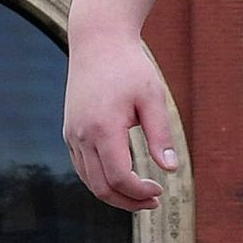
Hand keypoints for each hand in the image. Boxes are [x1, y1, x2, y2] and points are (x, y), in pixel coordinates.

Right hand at [63, 31, 181, 210]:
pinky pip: (83, 167)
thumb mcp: (152, 98)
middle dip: (128, 201)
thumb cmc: (129, 67)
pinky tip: (123, 176)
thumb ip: (161, 135)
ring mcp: (72, 134)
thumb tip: (172, 169)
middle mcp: (82, 135)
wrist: (97, 41)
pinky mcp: (70, 131)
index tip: (160, 189)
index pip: (119, 177)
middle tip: (154, 201)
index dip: (139, 192)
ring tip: (141, 193)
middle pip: (100, 187)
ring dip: (114, 193)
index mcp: (103, 128)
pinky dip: (101, 179)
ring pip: (88, 180)